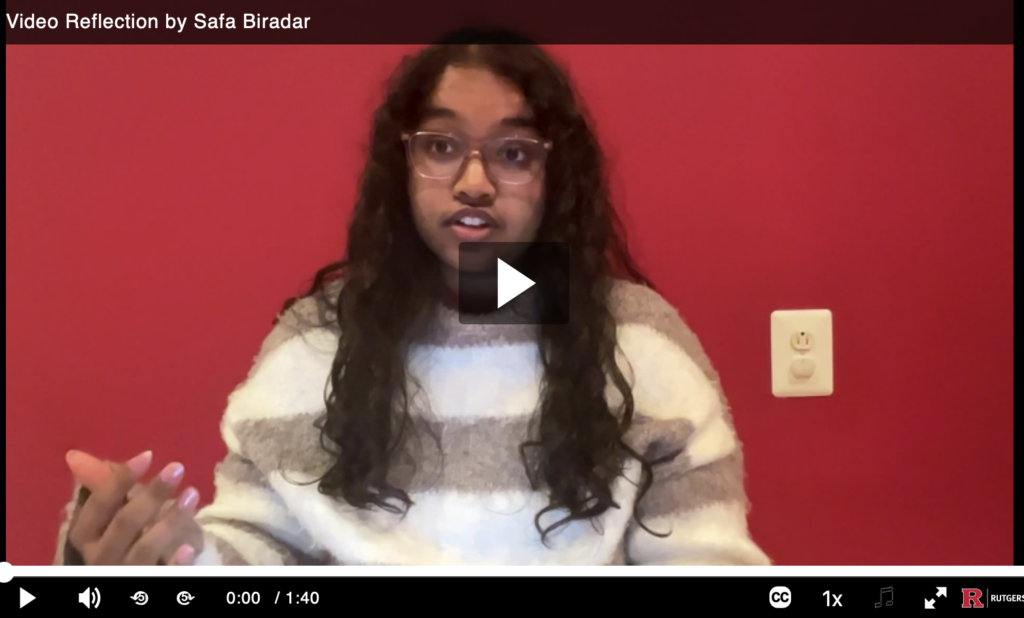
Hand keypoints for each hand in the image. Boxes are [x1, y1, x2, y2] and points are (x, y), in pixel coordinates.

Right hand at [65, 450, 203, 564]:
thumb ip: (102, 486)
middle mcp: (99, 558)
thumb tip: (74, 455)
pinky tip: (189, 548)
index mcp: (86, 537)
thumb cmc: (126, 538)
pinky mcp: (147, 584)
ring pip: (143, 549)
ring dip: (170, 520)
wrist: (135, 574)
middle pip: (123, 525)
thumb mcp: (114, 512)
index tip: (147, 456)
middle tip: (177, 468)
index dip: (119, 480)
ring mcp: (124, 573)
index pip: (98, 506)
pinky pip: (160, 575)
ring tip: (192, 494)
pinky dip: (173, 563)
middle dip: (150, 494)